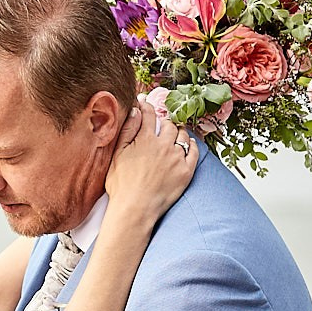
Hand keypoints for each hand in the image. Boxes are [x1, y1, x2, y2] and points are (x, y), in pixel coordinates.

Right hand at [104, 104, 196, 223]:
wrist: (135, 208)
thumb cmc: (122, 184)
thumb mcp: (117, 155)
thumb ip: (127, 131)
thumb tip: (135, 111)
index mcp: (145, 139)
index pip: (148, 115)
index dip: (146, 106)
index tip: (144, 102)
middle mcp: (164, 145)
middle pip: (169, 124)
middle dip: (164, 120)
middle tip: (162, 122)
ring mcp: (177, 158)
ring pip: (182, 135)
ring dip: (178, 131)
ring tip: (175, 132)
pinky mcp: (186, 171)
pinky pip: (194, 151)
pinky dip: (191, 144)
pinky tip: (188, 144)